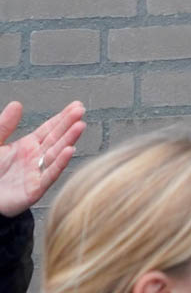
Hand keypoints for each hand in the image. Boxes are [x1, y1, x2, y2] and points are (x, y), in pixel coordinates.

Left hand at [0, 99, 85, 217]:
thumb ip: (5, 125)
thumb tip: (17, 104)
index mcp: (27, 146)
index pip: (49, 129)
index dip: (62, 117)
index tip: (76, 106)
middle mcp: (36, 158)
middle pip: (56, 138)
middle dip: (69, 124)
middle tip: (80, 111)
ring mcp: (37, 172)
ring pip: (57, 154)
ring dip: (69, 140)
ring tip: (79, 126)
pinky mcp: (35, 189)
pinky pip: (50, 174)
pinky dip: (60, 163)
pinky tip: (69, 150)